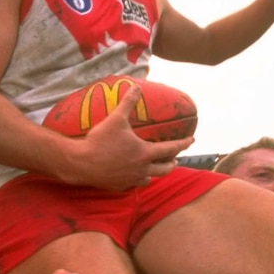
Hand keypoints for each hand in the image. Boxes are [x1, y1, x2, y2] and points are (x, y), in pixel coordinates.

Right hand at [65, 87, 194, 189]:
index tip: (192, 140)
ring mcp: (131, 179)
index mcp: (145, 153)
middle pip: (165, 169)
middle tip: (174, 159)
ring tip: (154, 170)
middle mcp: (142, 168)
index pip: (171, 148)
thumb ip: (128, 102)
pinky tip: (133, 176)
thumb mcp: (116, 118)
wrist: (81, 163)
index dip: (183, 143)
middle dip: (172, 163)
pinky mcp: (119, 186)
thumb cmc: (100, 140)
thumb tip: (136, 86)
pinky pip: (133, 184)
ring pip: (149, 178)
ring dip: (154, 173)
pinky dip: (137, 179)